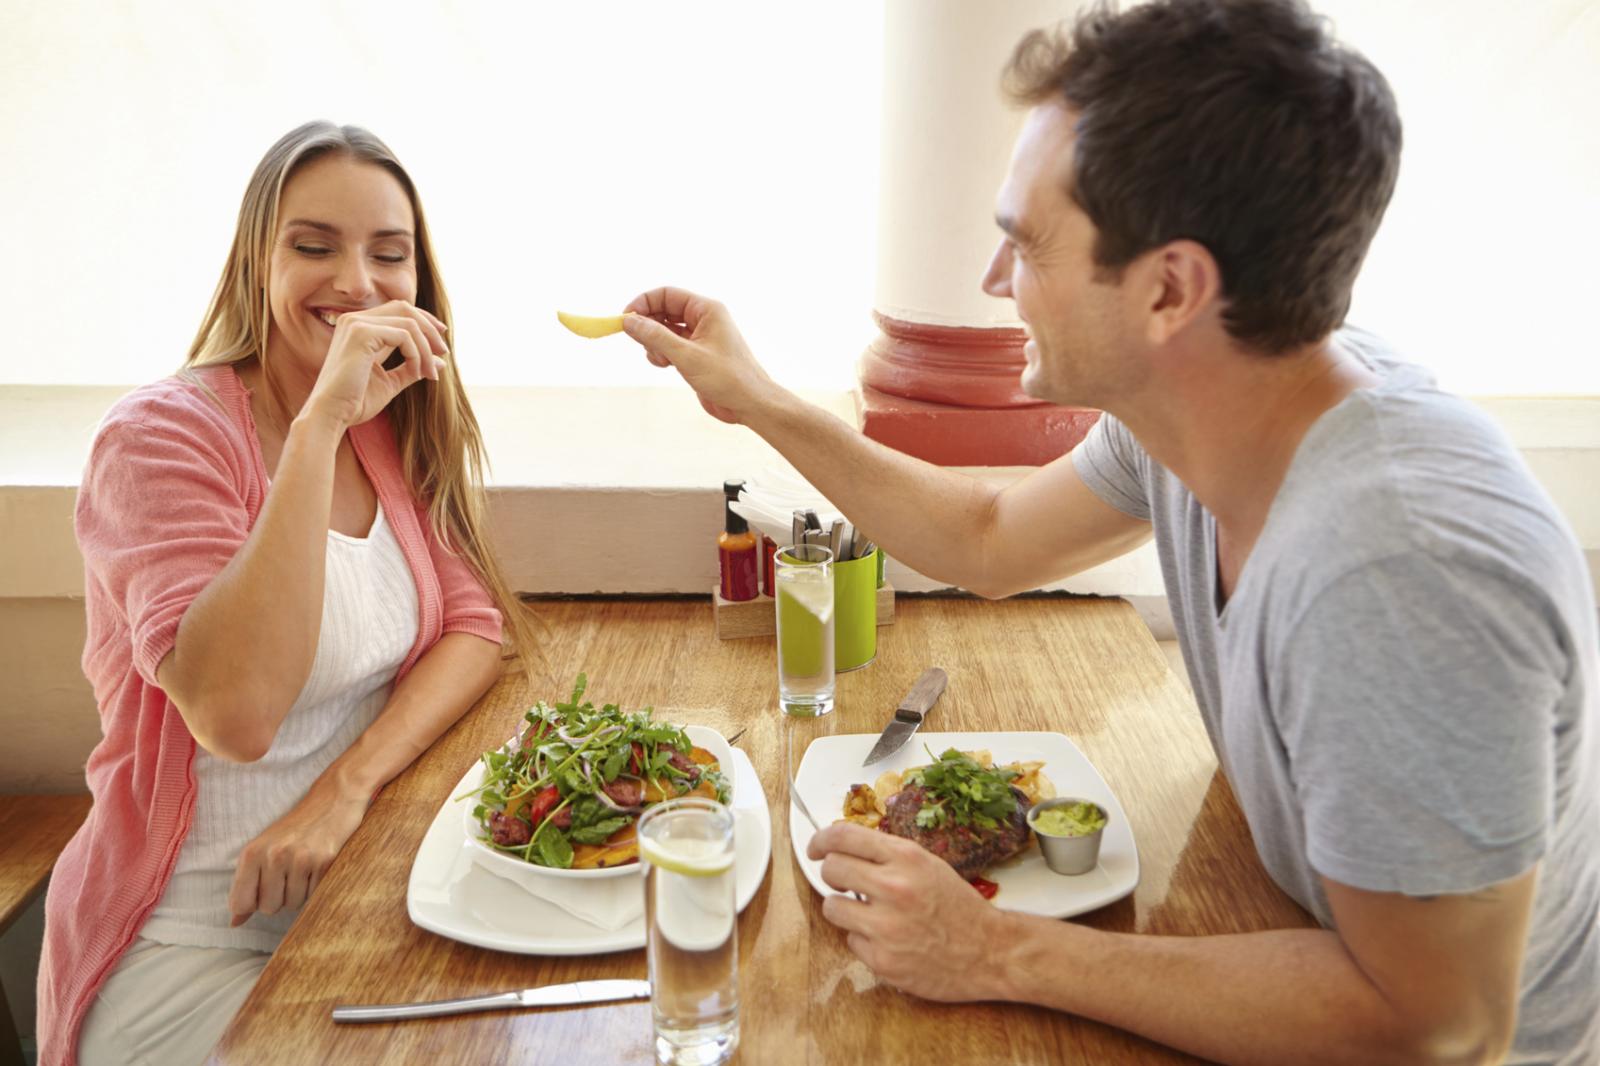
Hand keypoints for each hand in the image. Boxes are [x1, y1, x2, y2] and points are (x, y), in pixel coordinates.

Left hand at [227, 783, 368, 925]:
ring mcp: (300, 859)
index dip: (252, 904)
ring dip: (299, 893)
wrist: (333, 800)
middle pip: (268, 907)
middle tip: (288, 874)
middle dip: (279, 898)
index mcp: (252, 852)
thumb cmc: (295, 829)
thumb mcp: (264, 849)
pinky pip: (314, 895)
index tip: (263, 890)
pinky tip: (318, 866)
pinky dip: (316, 886)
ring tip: (305, 869)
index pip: (241, 902)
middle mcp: (274, 855)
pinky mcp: (324, 862)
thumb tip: (235, 922)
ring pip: (293, 904)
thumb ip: (246, 884)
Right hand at [304, 300, 448, 429]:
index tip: (441, 342)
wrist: (331, 415)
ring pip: (408, 323)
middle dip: (429, 329)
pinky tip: (417, 372)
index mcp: (358, 327)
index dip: (424, 321)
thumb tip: (441, 360)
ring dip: (426, 348)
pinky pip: (404, 335)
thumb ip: (413, 368)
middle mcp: (354, 320)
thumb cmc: (355, 402)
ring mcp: (356, 323)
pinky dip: (417, 353)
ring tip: (430, 373)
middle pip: (405, 308)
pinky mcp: (361, 333)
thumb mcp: (391, 382)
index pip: (398, 310)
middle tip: (444, 352)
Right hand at [621, 287, 779, 424]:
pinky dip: (661, 353)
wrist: (750, 404)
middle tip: (637, 340)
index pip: (667, 294)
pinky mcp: (696, 355)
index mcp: (707, 310)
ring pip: (665, 330)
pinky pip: (670, 346)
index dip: (643, 303)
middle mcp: (704, 319)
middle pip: (664, 311)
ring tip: (661, 359)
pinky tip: (664, 365)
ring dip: (654, 342)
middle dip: (648, 325)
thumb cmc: (728, 378)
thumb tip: (629, 321)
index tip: (625, 318)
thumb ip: (656, 337)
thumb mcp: (687, 356)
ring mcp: (700, 337)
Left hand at [806, 822, 1013, 1001]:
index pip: (844, 836)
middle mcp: (894, 888)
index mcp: (906, 858)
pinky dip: (864, 940)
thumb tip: (844, 848)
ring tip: (868, 914)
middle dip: (833, 874)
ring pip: (832, 907)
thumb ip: (888, 855)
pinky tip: (888, 940)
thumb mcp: (928, 865)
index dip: (821, 840)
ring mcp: (886, 926)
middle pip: (831, 868)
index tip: (816, 847)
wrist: (989, 952)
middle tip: (845, 882)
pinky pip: (851, 941)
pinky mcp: (882, 960)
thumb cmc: (958, 907)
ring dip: (844, 909)